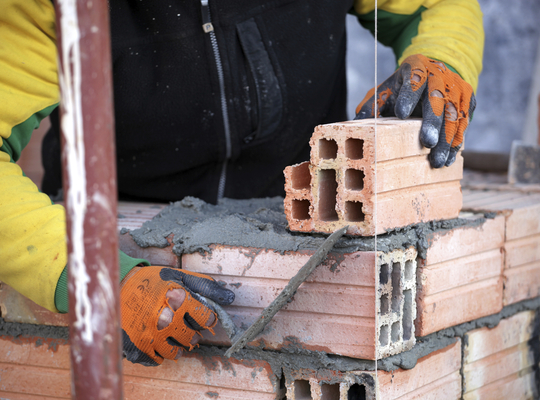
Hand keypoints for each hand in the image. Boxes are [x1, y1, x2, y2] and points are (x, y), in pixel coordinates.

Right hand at [120, 266, 234, 365]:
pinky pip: (158, 359)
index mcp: (177, 299)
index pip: (206, 318)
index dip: (206, 317)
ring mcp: (149, 337)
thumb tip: (230, 297)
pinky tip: (156, 338)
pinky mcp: (137, 349)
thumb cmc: (151, 281)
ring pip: (177, 353)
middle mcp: (164, 320)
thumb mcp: (178, 276)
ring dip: (178, 344)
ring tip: (171, 332)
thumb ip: (205, 287)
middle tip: (182, 323)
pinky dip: (159, 351)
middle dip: (191, 331)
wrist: (114, 288)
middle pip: (192, 337)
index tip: (201, 315)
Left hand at [355, 54, 475, 167]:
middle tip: (428, 143)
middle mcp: (441, 76)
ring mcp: (458, 88)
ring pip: (454, 115)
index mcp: (417, 68)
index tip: (400, 114)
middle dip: (433, 122)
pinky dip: (456, 143)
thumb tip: (353, 125)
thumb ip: (372, 105)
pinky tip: (448, 159)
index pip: (413, 81)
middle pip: (438, 100)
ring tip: (437, 161)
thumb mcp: (387, 89)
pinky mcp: (469, 101)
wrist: (437, 69)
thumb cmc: (404, 86)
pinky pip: (464, 124)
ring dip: (447, 140)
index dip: (407, 97)